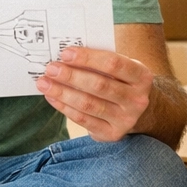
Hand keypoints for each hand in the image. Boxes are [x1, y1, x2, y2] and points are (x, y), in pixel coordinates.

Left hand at [35, 45, 152, 141]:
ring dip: (63, 93)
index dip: (88, 58)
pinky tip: (52, 98)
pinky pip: (84, 120)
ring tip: (45, 83)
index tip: (65, 53)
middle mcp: (137, 99)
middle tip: (51, 69)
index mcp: (142, 76)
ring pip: (89, 104)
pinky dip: (65, 108)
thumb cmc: (122, 81)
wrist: (139, 111)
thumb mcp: (120, 68)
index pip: (114, 64)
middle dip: (71, 76)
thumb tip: (66, 56)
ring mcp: (126, 119)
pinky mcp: (112, 134)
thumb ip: (100, 61)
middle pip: (99, 85)